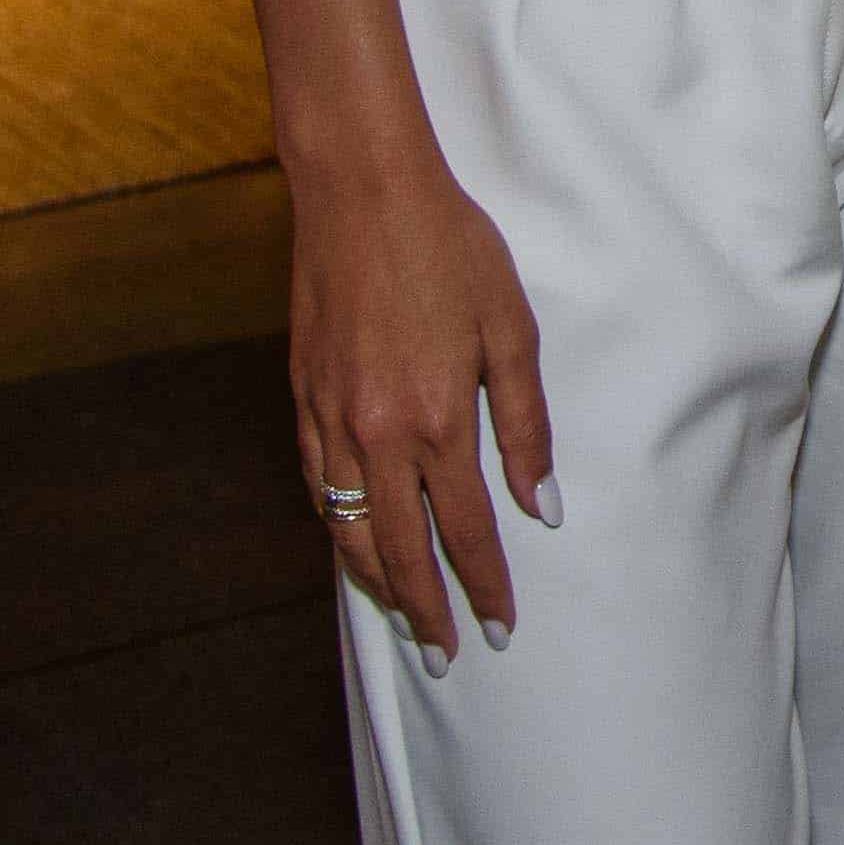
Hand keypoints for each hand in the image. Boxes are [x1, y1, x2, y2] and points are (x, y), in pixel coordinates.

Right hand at [291, 150, 552, 666]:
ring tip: (402, 611)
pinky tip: (354, 536)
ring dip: (376, 578)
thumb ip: (525, 423)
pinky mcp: (302, 396)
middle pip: (399, 551)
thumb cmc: (449, 248)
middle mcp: (378, 433)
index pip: (464, 532)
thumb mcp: (511, 328)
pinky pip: (318, 483)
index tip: (498, 628)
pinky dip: (337, 523)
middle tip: (444, 653)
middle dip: (424, 609)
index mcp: (438, 420)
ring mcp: (331, 418)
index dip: (483, 585)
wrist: (362, 192)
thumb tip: (542, 503)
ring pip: (349, 528)